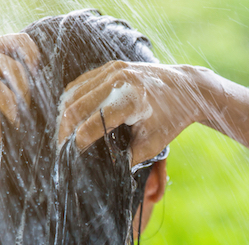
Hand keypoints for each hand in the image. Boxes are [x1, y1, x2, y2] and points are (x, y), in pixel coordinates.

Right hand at [57, 61, 220, 165]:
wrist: (187, 88)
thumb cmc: (171, 118)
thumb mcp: (153, 144)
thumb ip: (128, 159)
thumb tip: (106, 174)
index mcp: (131, 100)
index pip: (92, 125)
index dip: (78, 143)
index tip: (74, 157)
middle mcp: (119, 80)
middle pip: (76, 107)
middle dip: (65, 131)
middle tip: (61, 149)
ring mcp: (113, 70)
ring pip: (73, 93)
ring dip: (64, 115)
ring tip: (63, 135)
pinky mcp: (111, 66)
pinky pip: (80, 83)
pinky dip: (72, 100)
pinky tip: (71, 116)